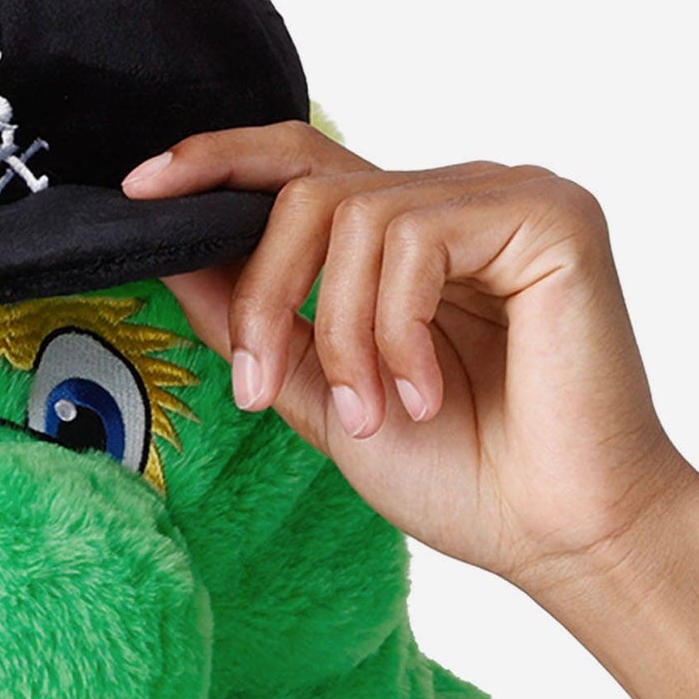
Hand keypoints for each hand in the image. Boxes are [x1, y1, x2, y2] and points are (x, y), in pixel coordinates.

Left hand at [123, 123, 698, 596]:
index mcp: (407, 238)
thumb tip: (173, 256)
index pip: (300, 166)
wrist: (560, 535)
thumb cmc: (465, 476)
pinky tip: (427, 392)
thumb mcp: (327, 398)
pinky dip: (395, 329)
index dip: (216, 164)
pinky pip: (415, 238)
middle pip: (307, 187)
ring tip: (374, 413)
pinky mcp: (546, 216)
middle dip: (259, 292)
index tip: (139, 193)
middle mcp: (455, 200)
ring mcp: (504, 199)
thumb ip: (260, 327)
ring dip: (337, 333)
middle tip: (258, 390)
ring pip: (354, 216)